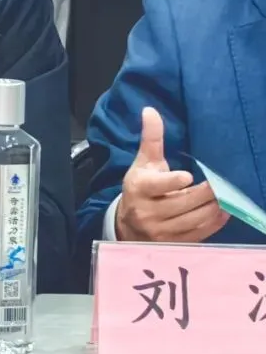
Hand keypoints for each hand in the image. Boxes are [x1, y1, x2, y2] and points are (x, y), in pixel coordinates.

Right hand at [116, 106, 228, 242]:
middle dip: (205, 193)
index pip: (156, 185)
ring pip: (194, 219)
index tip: (188, 177)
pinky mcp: (173, 243)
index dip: (173, 182)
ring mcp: (160, 230)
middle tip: (220, 184)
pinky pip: (199, 233)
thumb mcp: (142, 163)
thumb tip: (150, 110)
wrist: (127, 224)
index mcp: (138, 188)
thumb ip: (151, 138)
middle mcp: (147, 211)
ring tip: (225, 196)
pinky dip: (215, 222)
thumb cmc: (140, 187)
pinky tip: (224, 212)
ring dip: (213, 207)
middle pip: (183, 202)